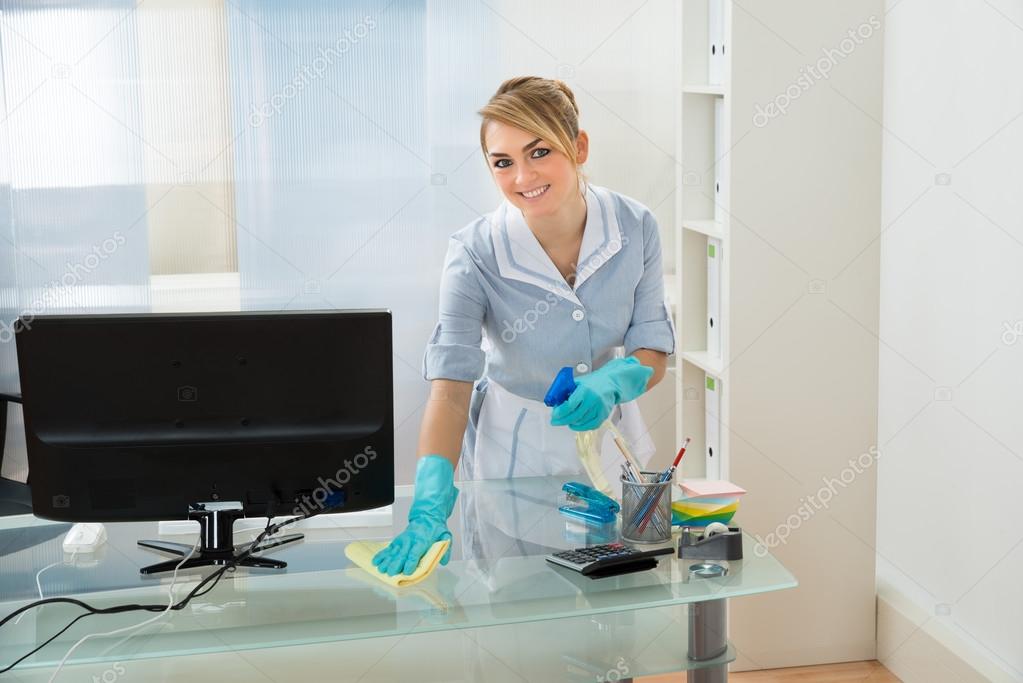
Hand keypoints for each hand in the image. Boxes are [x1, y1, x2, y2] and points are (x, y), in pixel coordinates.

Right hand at [372, 455, 458, 575]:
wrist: (427, 516)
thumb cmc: (435, 529)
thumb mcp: (445, 536)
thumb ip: (446, 549)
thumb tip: (444, 561)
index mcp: (422, 541)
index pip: (416, 553)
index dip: (411, 562)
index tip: (407, 571)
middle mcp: (410, 540)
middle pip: (402, 553)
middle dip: (396, 563)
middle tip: (391, 573)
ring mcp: (402, 540)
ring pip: (393, 551)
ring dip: (386, 561)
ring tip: (380, 569)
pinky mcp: (397, 540)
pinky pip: (388, 548)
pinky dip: (382, 554)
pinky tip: (376, 561)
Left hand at [550, 357, 652, 430]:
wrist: (611, 382)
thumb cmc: (593, 382)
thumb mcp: (577, 382)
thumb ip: (565, 391)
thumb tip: (554, 403)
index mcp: (585, 390)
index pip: (569, 405)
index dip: (559, 412)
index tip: (553, 415)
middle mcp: (593, 400)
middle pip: (574, 416)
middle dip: (562, 420)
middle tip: (554, 421)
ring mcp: (600, 408)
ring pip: (582, 422)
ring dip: (571, 423)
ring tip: (565, 420)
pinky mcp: (604, 415)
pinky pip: (591, 425)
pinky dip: (581, 427)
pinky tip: (574, 424)